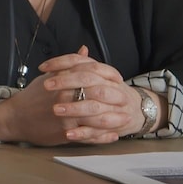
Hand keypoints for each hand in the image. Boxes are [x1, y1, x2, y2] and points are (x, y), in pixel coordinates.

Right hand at [0, 46, 121, 144]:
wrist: (15, 117)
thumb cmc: (33, 96)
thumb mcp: (49, 76)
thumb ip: (69, 64)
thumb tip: (84, 50)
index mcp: (63, 81)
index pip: (91, 75)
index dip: (108, 78)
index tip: (118, 80)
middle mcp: (66, 97)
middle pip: (98, 96)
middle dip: (115, 99)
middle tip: (126, 101)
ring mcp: (67, 116)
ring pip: (96, 118)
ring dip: (113, 120)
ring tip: (125, 120)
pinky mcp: (65, 132)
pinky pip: (89, 135)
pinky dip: (103, 136)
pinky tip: (112, 135)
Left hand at [41, 46, 165, 142]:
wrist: (138, 111)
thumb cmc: (111, 92)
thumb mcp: (99, 76)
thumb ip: (85, 65)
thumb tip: (79, 50)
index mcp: (106, 73)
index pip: (83, 63)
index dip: (62, 62)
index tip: (44, 67)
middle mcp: (112, 87)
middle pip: (89, 81)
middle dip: (66, 83)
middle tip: (47, 86)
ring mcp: (115, 108)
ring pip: (94, 106)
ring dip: (74, 108)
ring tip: (55, 109)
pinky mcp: (113, 126)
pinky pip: (98, 131)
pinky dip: (83, 133)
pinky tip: (68, 133)